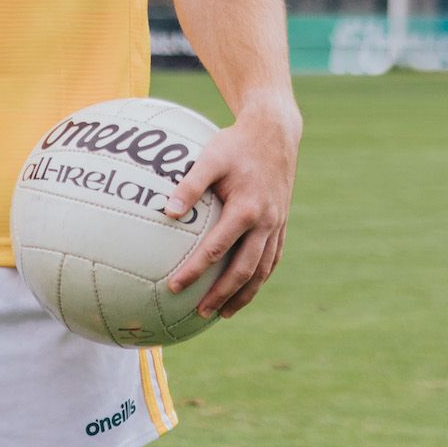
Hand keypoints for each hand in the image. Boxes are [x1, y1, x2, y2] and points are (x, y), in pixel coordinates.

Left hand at [164, 97, 298, 316]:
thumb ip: (189, 184)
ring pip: (262, 269)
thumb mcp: (210, 157)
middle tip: (200, 313)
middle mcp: (265, 222)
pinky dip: (259, 277)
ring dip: (244, 294)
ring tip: (224, 313)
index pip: (217, 249)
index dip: (196, 270)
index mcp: (246, 209)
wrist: (275, 133)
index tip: (175, 286)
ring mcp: (276, 224)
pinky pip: (272, 258)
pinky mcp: (281, 223)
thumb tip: (166, 211)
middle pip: (244, 269)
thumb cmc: (236, 144)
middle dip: (222, 295)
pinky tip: (245, 289)